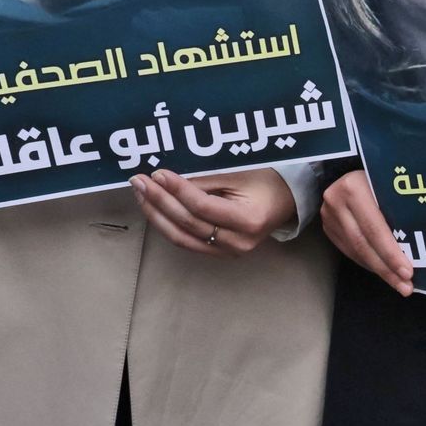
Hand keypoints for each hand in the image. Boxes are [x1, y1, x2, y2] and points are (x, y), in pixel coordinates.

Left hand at [131, 168, 295, 256]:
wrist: (286, 200)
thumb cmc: (266, 181)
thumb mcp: (239, 173)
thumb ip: (204, 179)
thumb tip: (166, 179)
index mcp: (248, 220)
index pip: (202, 206)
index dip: (177, 190)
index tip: (157, 173)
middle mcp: (238, 242)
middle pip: (188, 223)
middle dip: (159, 201)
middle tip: (140, 181)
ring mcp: (228, 251)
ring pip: (181, 237)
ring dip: (157, 215)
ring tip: (141, 194)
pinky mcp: (219, 252)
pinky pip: (187, 241)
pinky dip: (167, 224)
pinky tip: (154, 208)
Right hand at [321, 170, 412, 296]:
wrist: (352, 162)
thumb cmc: (383, 173)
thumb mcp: (391, 182)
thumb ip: (401, 205)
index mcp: (354, 188)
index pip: (375, 229)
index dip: (391, 253)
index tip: (408, 272)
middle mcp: (336, 201)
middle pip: (363, 244)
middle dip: (386, 269)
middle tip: (405, 286)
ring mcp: (328, 215)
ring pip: (355, 251)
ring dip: (379, 270)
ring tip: (398, 284)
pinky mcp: (328, 226)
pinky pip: (349, 250)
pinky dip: (368, 262)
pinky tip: (384, 271)